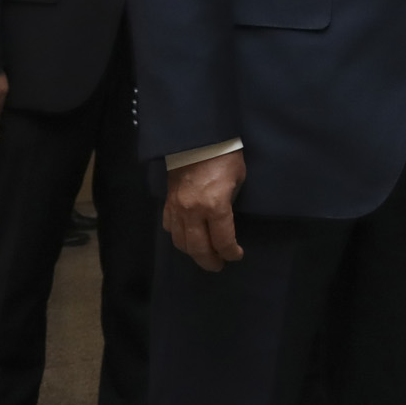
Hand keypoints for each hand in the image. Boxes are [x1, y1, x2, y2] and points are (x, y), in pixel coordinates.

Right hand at [163, 150, 245, 271]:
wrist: (197, 139)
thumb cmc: (225, 157)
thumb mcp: (238, 180)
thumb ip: (230, 203)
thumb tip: (226, 221)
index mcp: (215, 206)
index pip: (222, 240)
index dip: (230, 252)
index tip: (236, 256)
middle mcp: (193, 212)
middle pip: (198, 248)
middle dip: (210, 260)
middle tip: (218, 265)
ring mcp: (177, 208)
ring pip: (181, 242)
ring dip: (193, 252)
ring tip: (204, 255)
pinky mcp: (168, 203)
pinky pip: (170, 228)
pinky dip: (179, 238)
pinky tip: (187, 239)